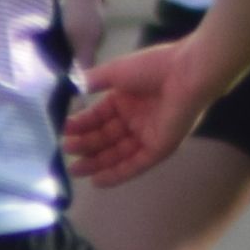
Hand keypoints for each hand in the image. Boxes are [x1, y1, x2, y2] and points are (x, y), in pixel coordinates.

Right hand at [57, 38, 209, 185]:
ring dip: (97, 163)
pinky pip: (135, 165)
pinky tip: (98, 182)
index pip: (98, 117)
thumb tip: (70, 89)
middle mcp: (135, 118)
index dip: (80, 126)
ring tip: (74, 170)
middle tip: (65, 152)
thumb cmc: (152, 68)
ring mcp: (148, 135)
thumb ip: (93, 81)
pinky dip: (117, 174)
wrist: (187, 73)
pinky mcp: (160, 148)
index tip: (62, 132)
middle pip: (106, 138)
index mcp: (125, 99)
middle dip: (85, 146)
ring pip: (118, 154)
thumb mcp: (115, 72)